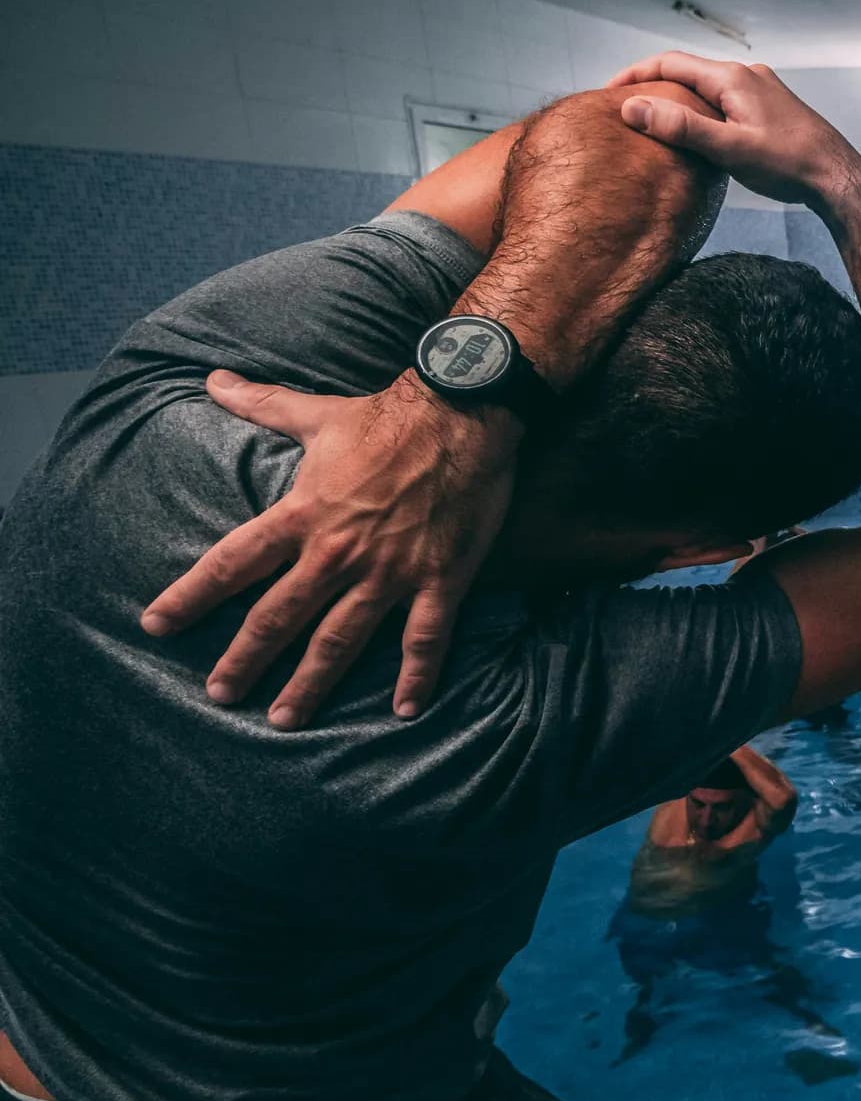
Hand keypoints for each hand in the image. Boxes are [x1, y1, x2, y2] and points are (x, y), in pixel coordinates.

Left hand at [141, 371, 514, 726]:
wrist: (464, 413)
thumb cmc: (388, 415)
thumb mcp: (317, 411)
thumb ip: (263, 404)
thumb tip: (213, 380)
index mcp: (303, 514)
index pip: (232, 562)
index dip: (191, 596)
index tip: (157, 625)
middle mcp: (338, 551)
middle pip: (278, 616)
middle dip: (244, 659)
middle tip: (219, 695)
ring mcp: (390, 570)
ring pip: (341, 639)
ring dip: (311, 683)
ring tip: (285, 720)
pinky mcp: (438, 578)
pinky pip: (424, 637)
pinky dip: (415, 676)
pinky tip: (404, 710)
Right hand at [607, 53, 860, 210]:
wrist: (838, 178)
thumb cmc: (791, 165)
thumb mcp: (729, 150)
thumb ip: (682, 128)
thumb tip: (634, 108)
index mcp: (733, 78)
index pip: (671, 63)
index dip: (635, 75)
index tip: (609, 93)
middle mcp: (747, 75)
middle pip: (687, 72)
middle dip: (654, 86)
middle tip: (626, 109)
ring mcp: (760, 90)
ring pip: (707, 87)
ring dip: (678, 99)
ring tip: (653, 122)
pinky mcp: (768, 107)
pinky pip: (724, 100)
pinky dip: (701, 109)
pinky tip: (695, 133)